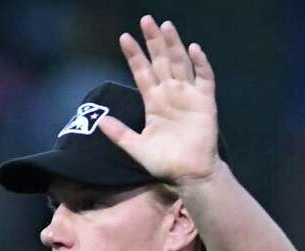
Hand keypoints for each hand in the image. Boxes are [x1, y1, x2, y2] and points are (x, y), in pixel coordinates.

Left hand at [100, 16, 219, 189]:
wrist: (189, 176)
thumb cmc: (165, 163)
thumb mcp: (137, 149)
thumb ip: (120, 134)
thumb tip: (100, 121)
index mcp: (154, 102)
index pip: (142, 72)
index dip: (134, 56)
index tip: (124, 38)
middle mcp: (170, 93)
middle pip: (161, 61)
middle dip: (153, 41)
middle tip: (146, 20)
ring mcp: (188, 95)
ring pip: (180, 64)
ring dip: (174, 45)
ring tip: (166, 26)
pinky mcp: (205, 101)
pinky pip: (204, 78)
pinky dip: (200, 64)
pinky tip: (194, 49)